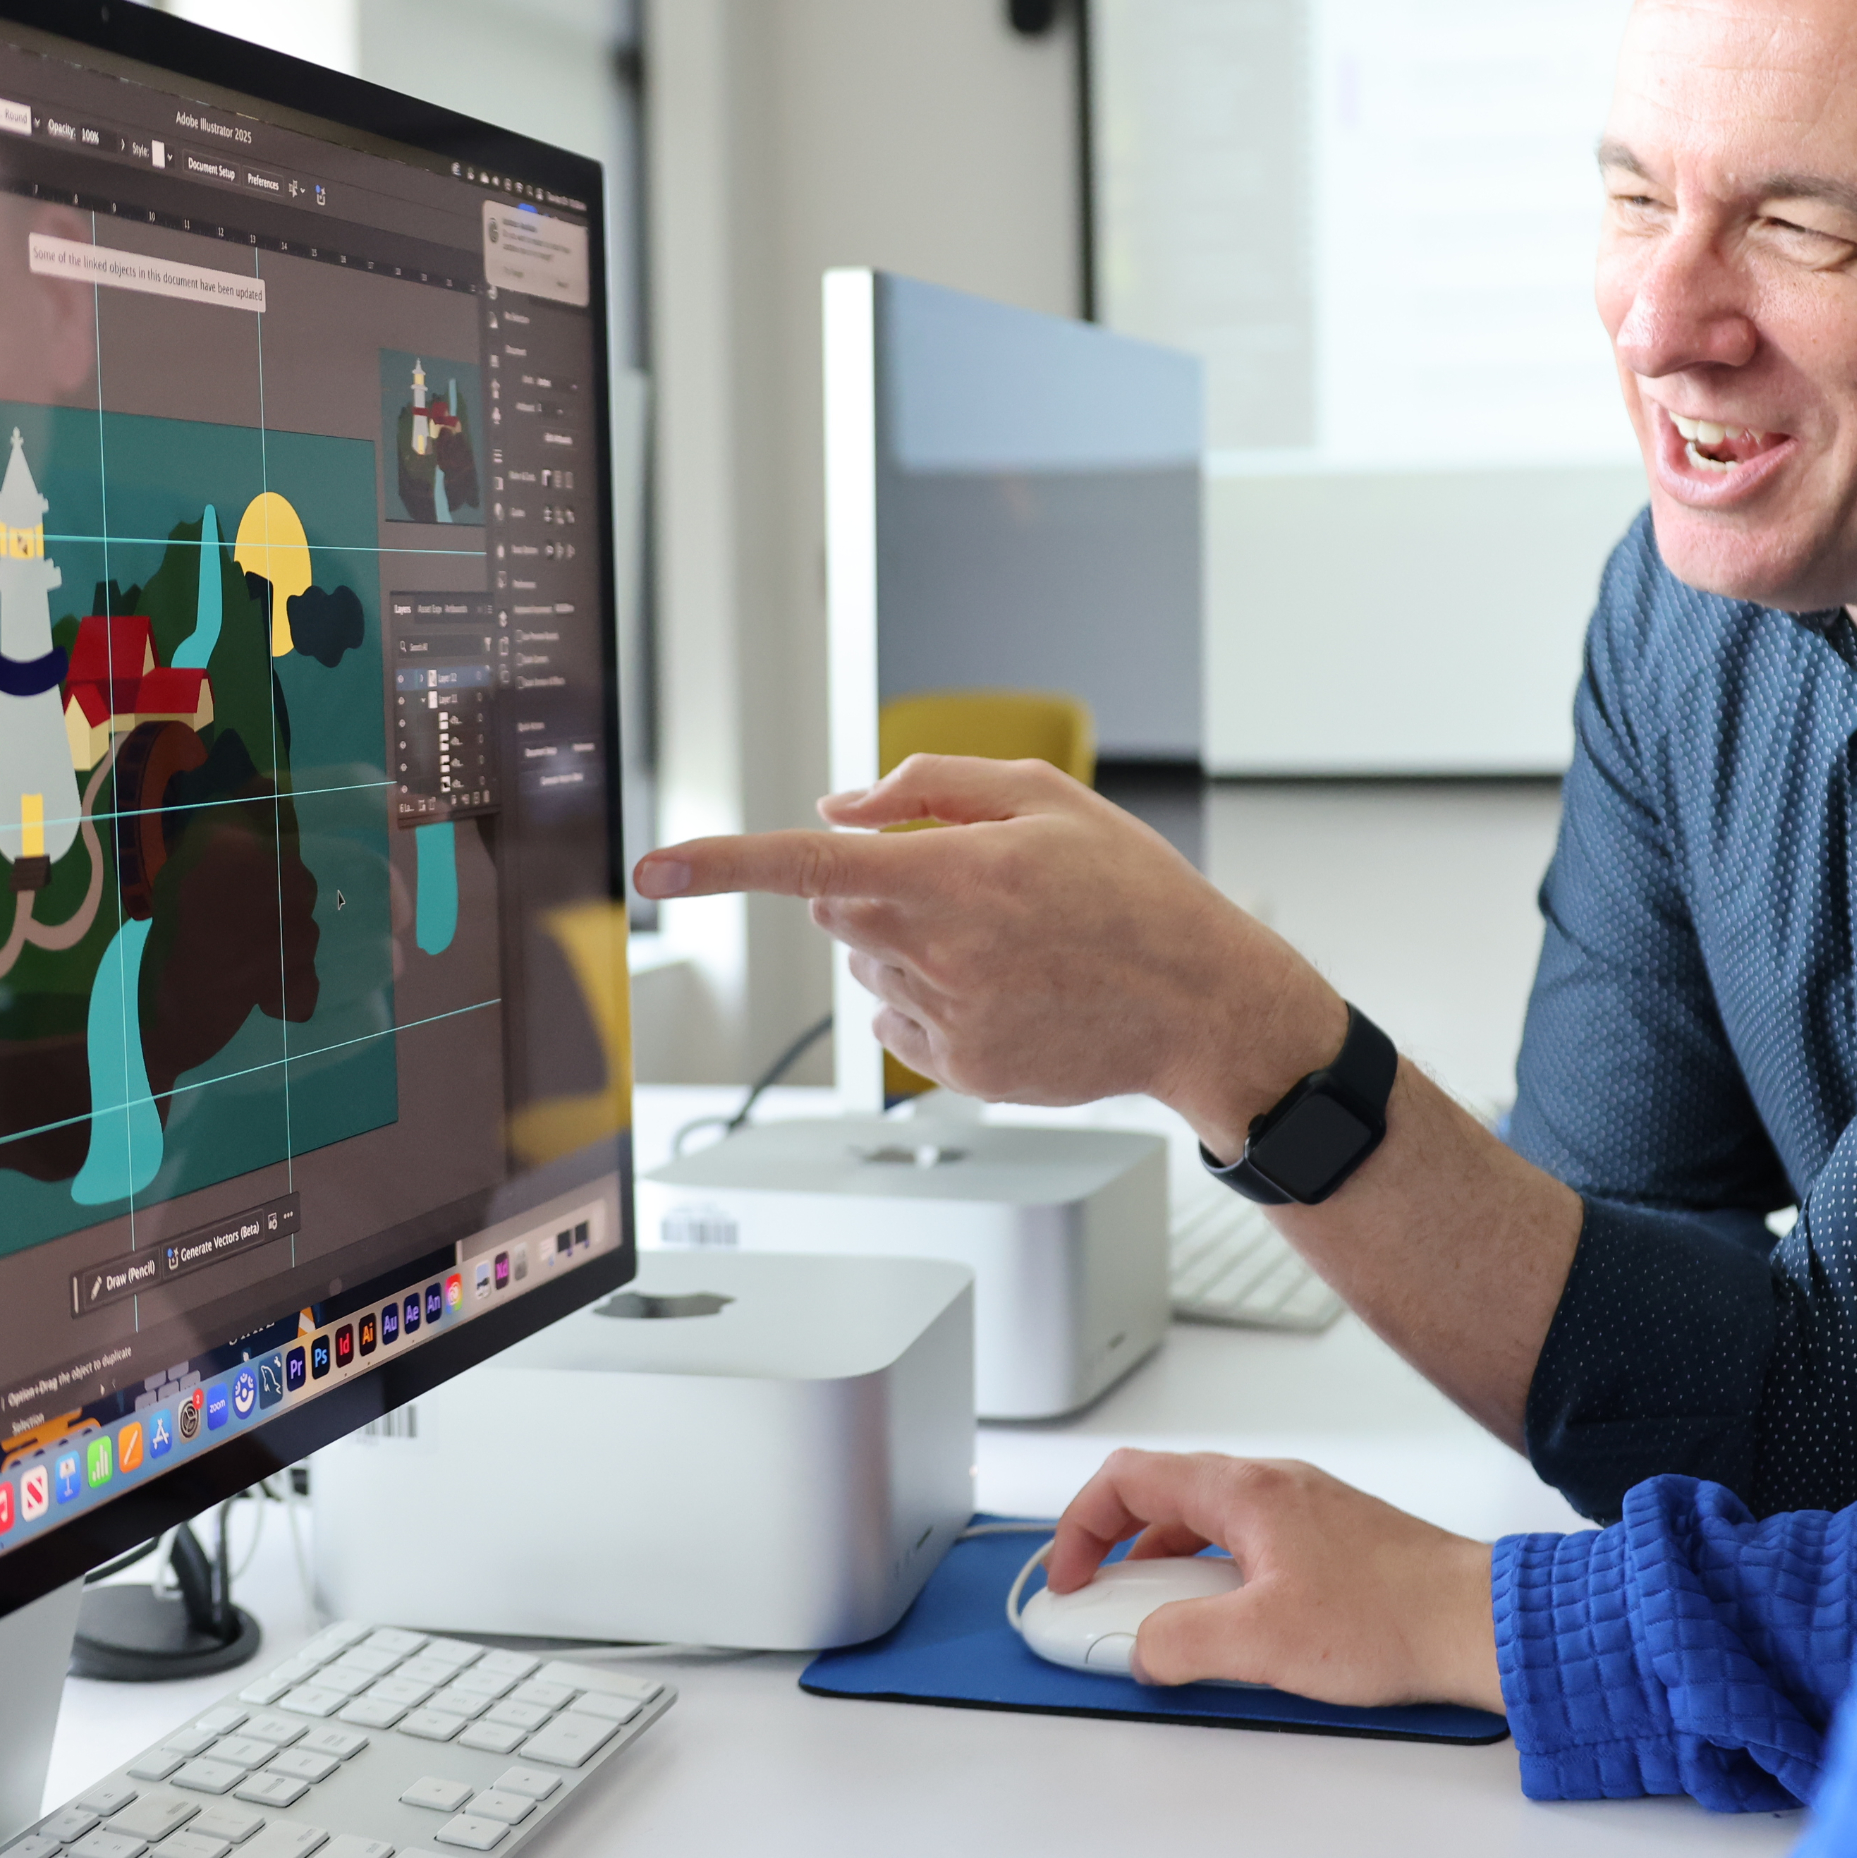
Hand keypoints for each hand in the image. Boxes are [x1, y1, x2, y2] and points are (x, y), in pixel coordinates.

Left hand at [631, 758, 1341, 1141]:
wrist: (1201, 1004)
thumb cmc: (1135, 893)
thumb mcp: (1048, 798)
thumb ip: (929, 785)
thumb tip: (838, 804)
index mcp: (956, 874)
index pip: (810, 862)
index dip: (722, 863)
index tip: (655, 868)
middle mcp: (940, 951)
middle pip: (836, 909)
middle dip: (870, 885)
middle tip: (964, 882)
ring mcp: (945, 1019)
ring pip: (866, 966)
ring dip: (906, 943)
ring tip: (1007, 943)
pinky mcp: (956, 1071)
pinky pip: (897, 1024)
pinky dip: (930, 998)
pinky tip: (1006, 988)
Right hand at [1040, 1449, 1501, 1711]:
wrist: (1479, 1625)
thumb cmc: (1394, 1617)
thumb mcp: (1262, 1641)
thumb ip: (1181, 1643)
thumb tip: (1142, 1648)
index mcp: (1245, 1491)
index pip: (1128, 1479)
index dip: (1080, 1527)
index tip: (1068, 1578)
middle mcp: (1271, 1488)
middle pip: (1162, 1501)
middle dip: (1118, 1556)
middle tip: (1101, 1608)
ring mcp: (1301, 1514)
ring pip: (1203, 1529)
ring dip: (1166, 1576)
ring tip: (1158, 1631)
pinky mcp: (1327, 1546)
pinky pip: (1244, 1552)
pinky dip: (1212, 1585)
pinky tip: (1224, 1634)